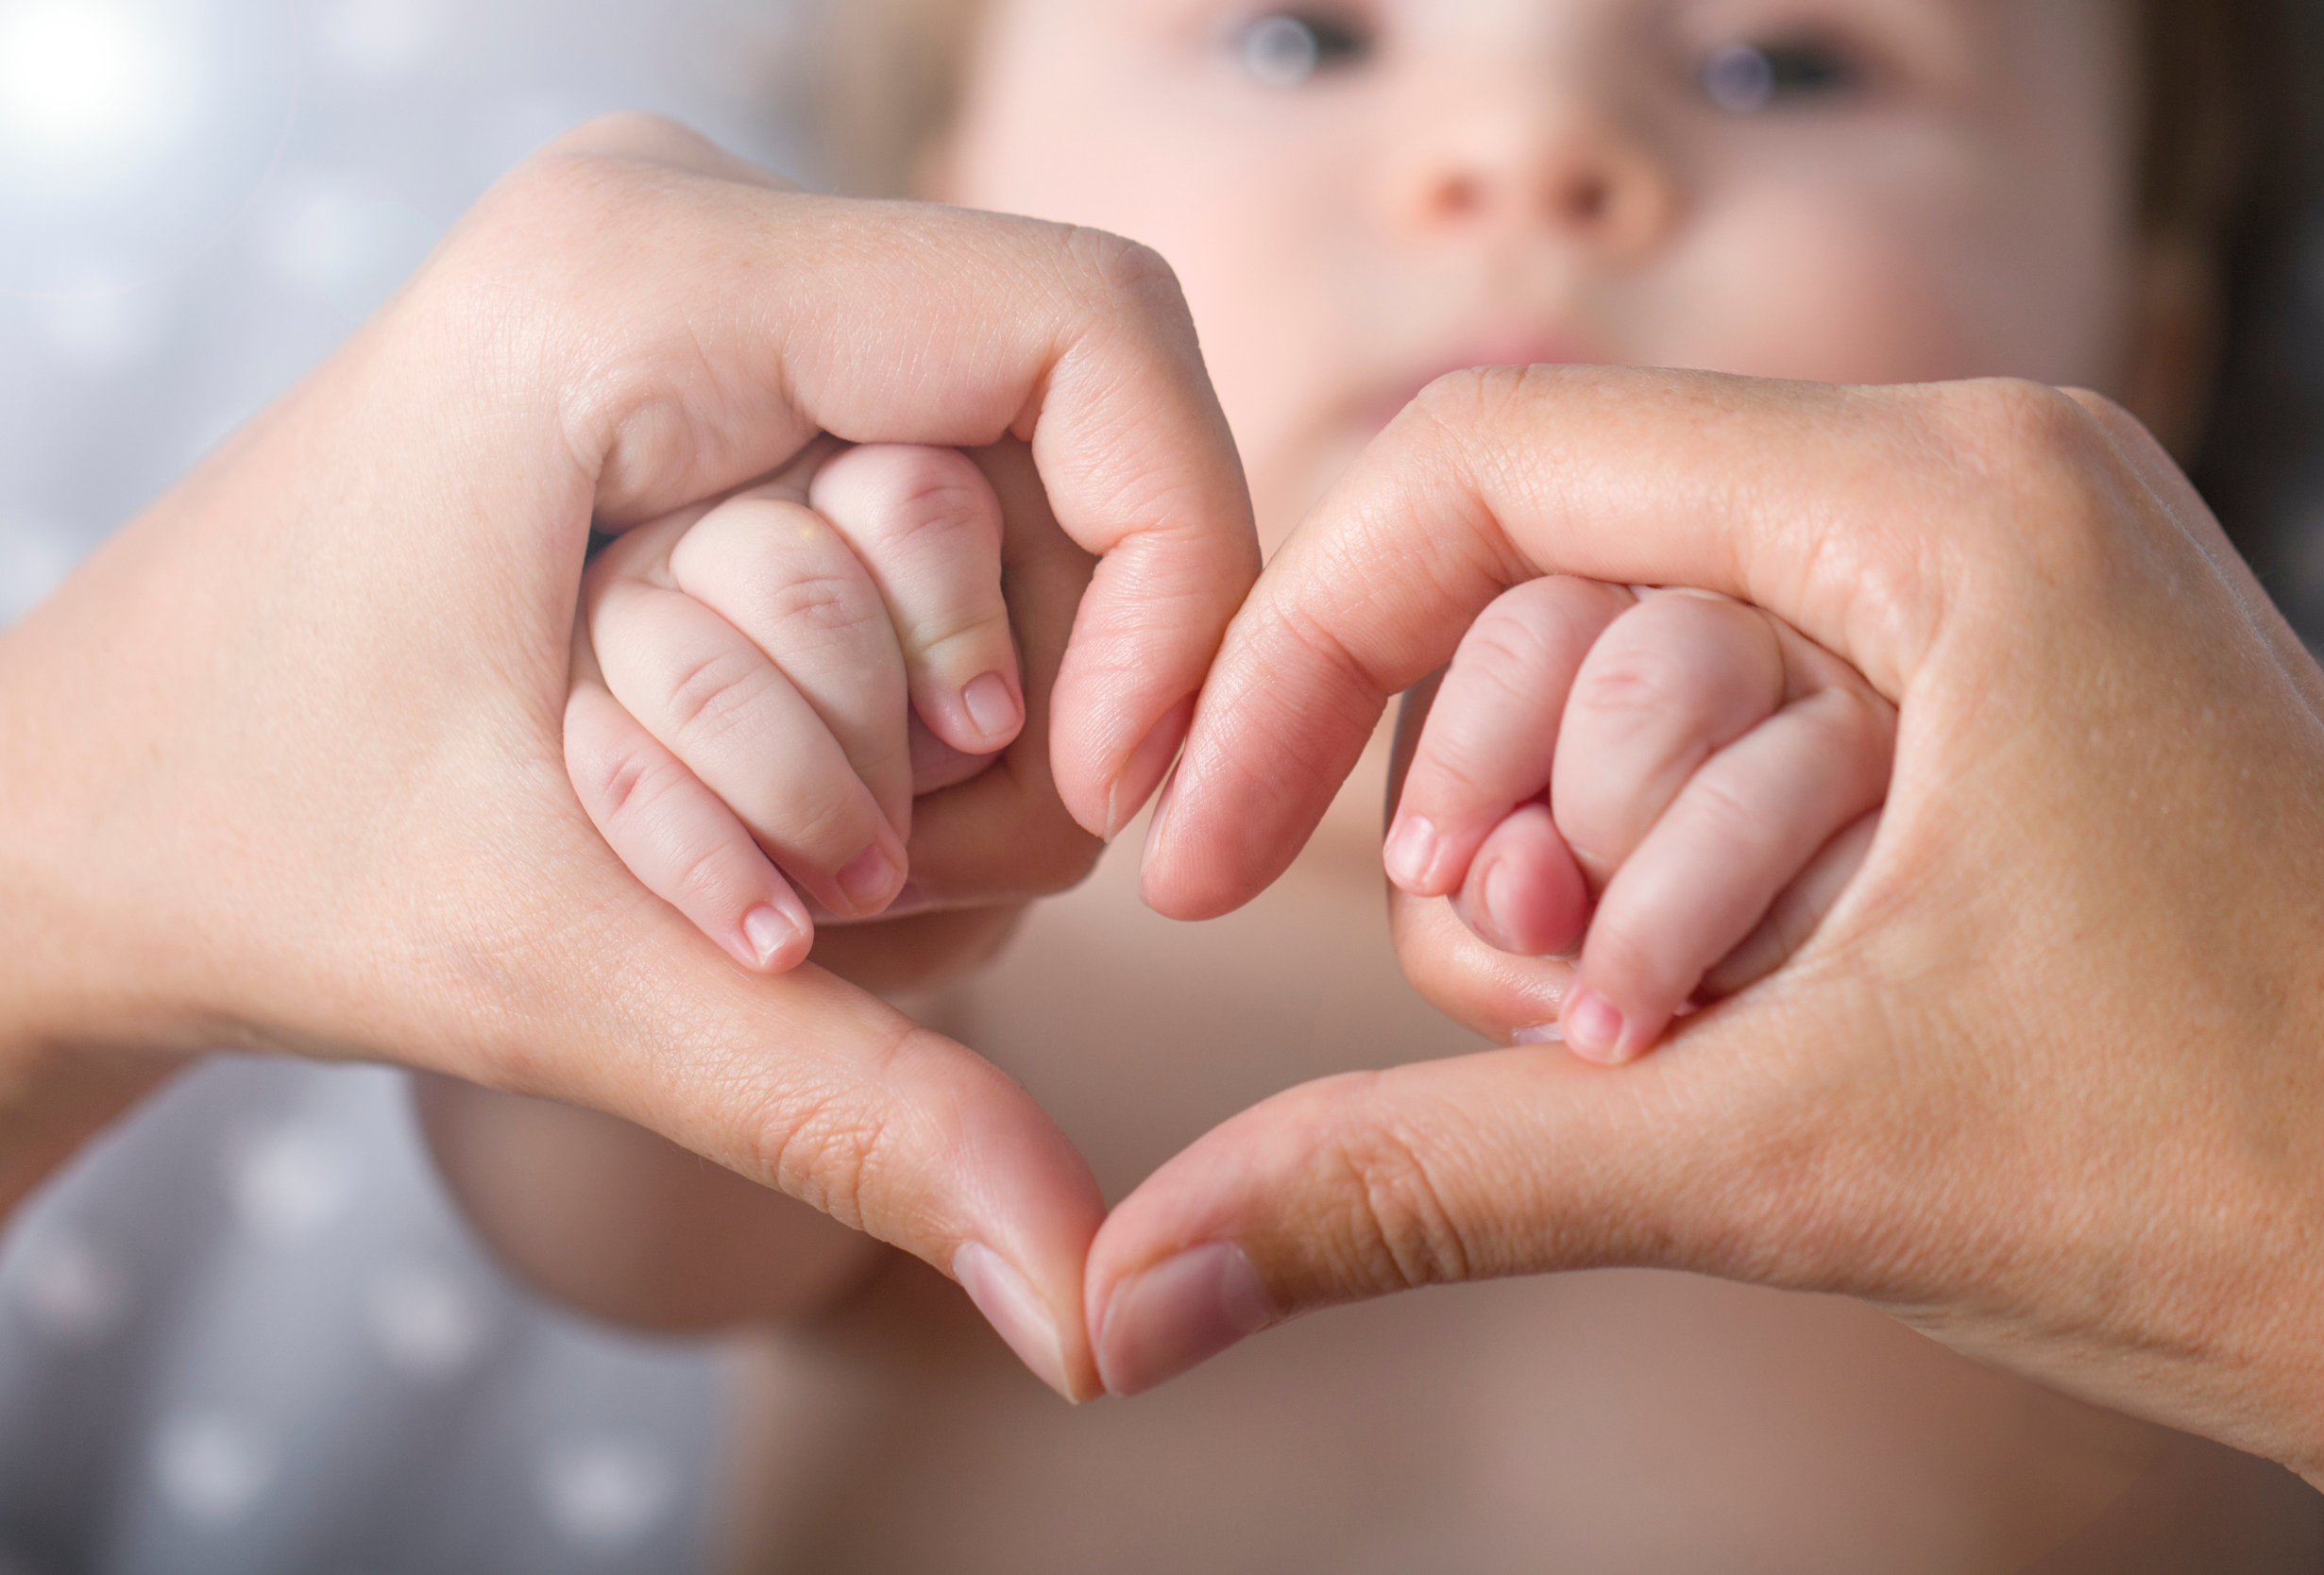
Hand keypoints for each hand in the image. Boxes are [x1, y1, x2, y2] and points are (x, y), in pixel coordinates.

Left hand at [0, 114, 1257, 1401]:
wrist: (70, 817)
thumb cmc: (248, 837)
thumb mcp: (558, 975)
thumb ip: (848, 1104)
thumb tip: (1092, 1309)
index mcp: (641, 278)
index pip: (1089, 333)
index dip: (1180, 566)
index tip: (1120, 799)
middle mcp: (699, 240)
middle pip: (1059, 480)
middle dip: (986, 734)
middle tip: (811, 877)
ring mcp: (717, 314)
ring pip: (1010, 555)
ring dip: (906, 765)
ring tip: (706, 847)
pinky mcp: (728, 407)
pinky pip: (936, 574)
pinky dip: (878, 742)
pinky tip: (720, 814)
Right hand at [1100, 367, 2323, 1560]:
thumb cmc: (2233, 1184)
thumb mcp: (1766, 1155)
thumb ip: (1417, 1184)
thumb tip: (1139, 1283)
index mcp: (1940, 505)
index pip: (1492, 464)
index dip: (1302, 646)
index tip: (1204, 843)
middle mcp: (1974, 482)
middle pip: (1546, 578)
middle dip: (1482, 817)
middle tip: (1531, 1012)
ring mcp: (1999, 575)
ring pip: (1628, 664)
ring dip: (1580, 872)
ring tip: (1645, 1038)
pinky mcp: (2001, 678)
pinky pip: (1733, 721)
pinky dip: (1669, 872)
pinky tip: (1707, 1015)